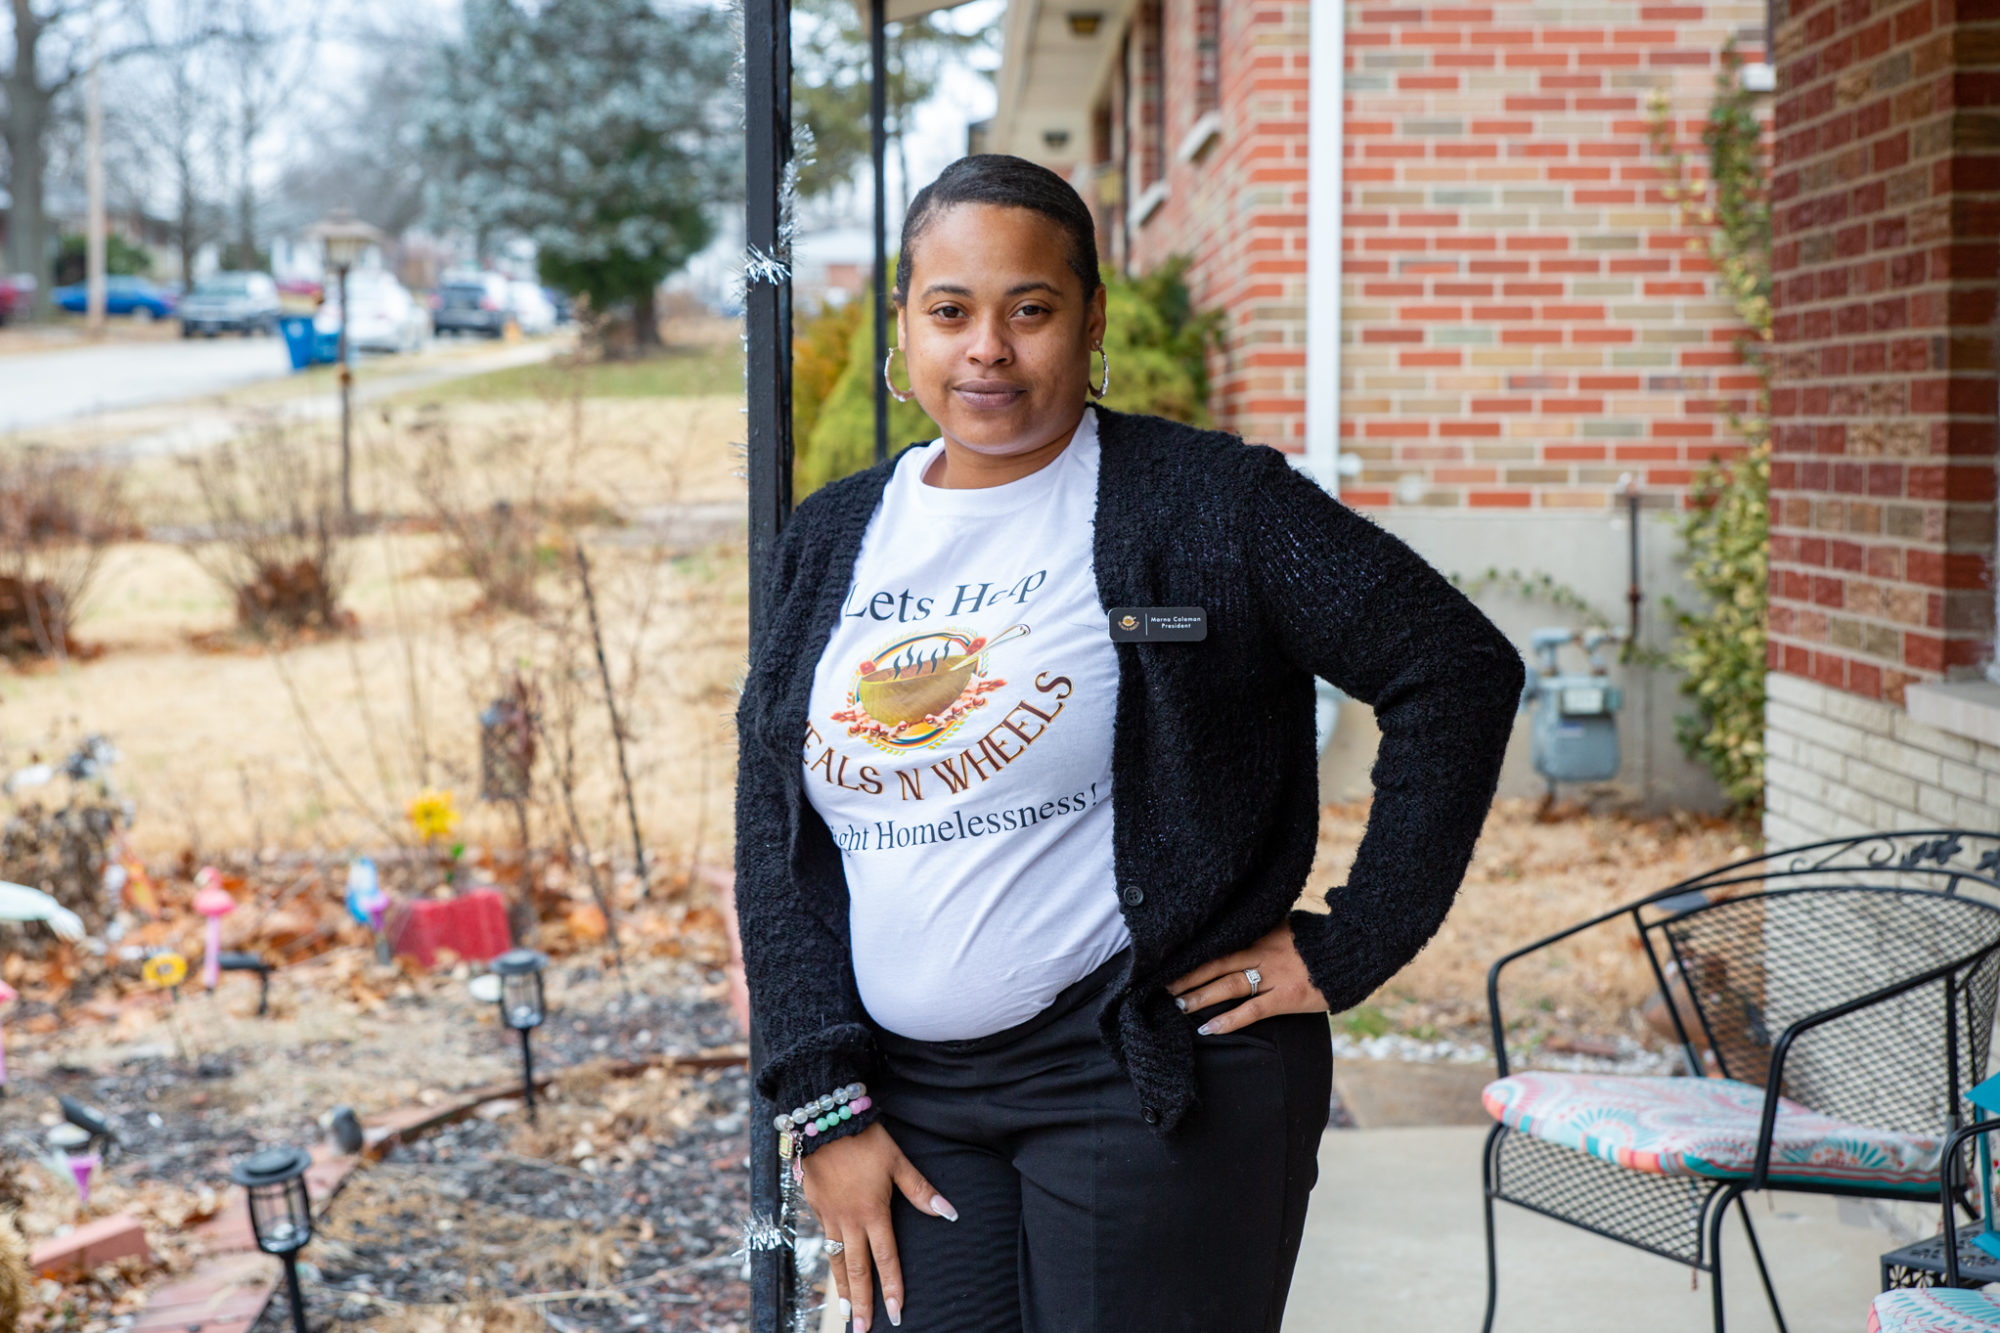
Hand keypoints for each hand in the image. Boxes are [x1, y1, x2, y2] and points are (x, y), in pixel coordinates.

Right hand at [800, 1121, 956, 1330]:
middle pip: (856, 1270)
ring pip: (836, 1261)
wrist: (823, 1121)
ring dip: (842, 1290)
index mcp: (873, 1212)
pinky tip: (833, 1270)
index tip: (896, 1313)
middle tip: (863, 1330)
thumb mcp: (897, 1161)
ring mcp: (829, 1216)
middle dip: (862, 1303)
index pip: (885, 1258)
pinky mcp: (815, 1207)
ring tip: (847, 1315)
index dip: (892, 1287)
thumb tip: (948, 1211)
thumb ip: (920, 1190)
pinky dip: (830, 1261)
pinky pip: (825, 1240)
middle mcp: (849, 1220)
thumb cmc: (865, 1139)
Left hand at [1167, 919, 1328, 1035]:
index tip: (1171, 960)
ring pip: (1228, 986)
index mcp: (1261, 932)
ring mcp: (1275, 975)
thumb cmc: (1322, 939)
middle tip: (1161, 986)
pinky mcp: (1287, 996)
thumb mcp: (1290, 924)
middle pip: (1216, 964)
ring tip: (1178, 1006)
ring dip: (1200, 997)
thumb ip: (1266, 929)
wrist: (1355, 949)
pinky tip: (1209, 1028)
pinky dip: (1229, 1020)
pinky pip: (1252, 1010)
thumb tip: (1244, 931)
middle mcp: (1262, 951)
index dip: (1194, 953)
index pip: (1219, 943)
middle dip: (1187, 976)